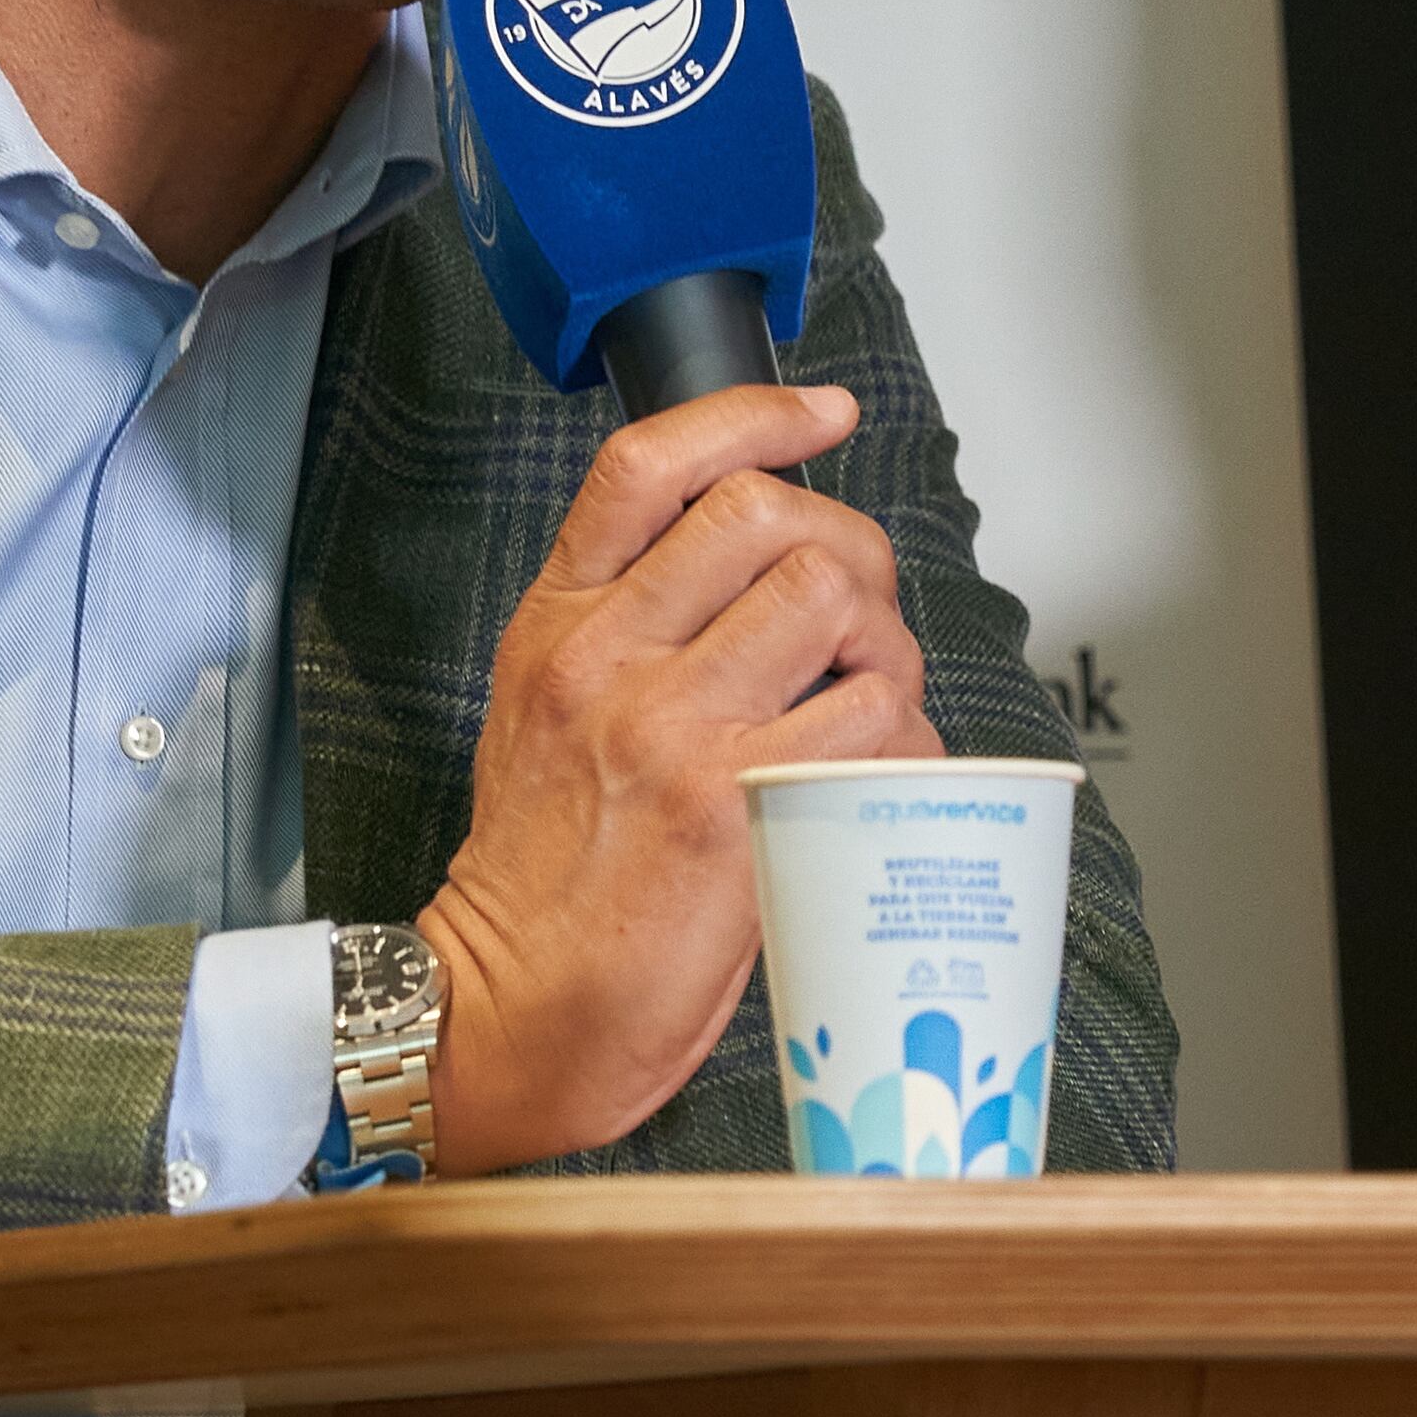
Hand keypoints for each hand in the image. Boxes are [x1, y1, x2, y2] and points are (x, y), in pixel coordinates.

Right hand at [421, 381, 931, 1172]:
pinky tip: (878, 772)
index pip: (648, 465)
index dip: (754, 412)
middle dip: (846, 547)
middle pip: (765, 516)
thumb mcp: (549, 710)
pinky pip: (868, 721)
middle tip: (858, 614)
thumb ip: (633, 627)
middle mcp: (606, 658)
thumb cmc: (549, 875)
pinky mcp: (732, 808)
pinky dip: (902, 737)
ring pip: (830, 600)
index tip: (822, 412)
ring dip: (880, 641)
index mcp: (560, 622)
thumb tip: (763, 565)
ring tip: (865, 699)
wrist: (514, 1004)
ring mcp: (669, 729)